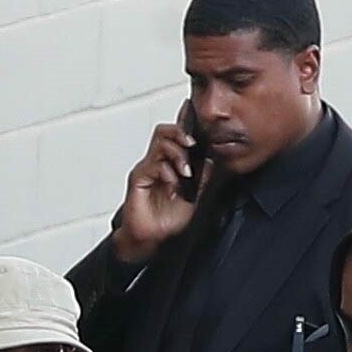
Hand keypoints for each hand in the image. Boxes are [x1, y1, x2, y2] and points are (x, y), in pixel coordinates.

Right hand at [112, 101, 212, 264]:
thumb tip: (213, 160)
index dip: (184, 123)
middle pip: (165, 132)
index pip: (176, 137)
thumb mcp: (193, 197)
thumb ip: (202, 179)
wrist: (151, 239)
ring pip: (160, 143)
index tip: (194, 113)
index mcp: (170, 164)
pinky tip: (173, 184)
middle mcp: (157, 162)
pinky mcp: (138, 179)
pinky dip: (166, 171)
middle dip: (181, 133)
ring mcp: (147, 169)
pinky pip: (153, 165)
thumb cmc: (166, 220)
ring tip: (186, 171)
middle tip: (193, 144)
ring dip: (177, 153)